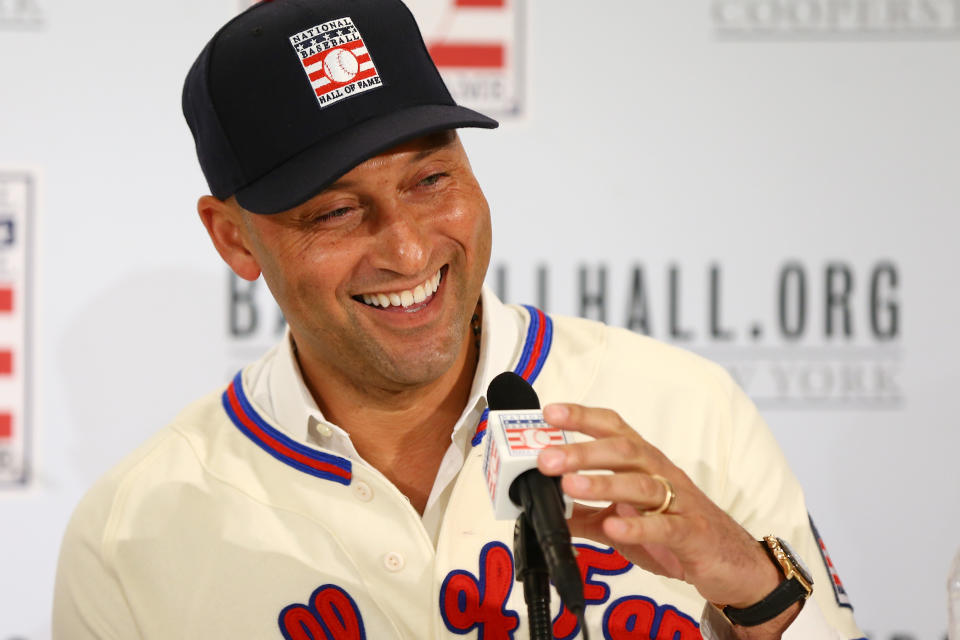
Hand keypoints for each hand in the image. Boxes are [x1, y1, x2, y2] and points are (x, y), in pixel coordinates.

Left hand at [536, 403, 782, 609]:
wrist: (735, 564)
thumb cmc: (678, 533)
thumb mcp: (625, 522)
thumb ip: (587, 515)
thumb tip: (547, 510)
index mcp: (645, 465)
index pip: (613, 429)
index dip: (583, 417)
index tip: (550, 413)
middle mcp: (662, 475)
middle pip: (623, 451)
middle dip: (583, 452)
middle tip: (546, 459)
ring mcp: (680, 503)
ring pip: (641, 485)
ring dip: (603, 484)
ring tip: (570, 487)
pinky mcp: (693, 534)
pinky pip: (666, 526)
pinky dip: (639, 526)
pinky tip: (614, 527)